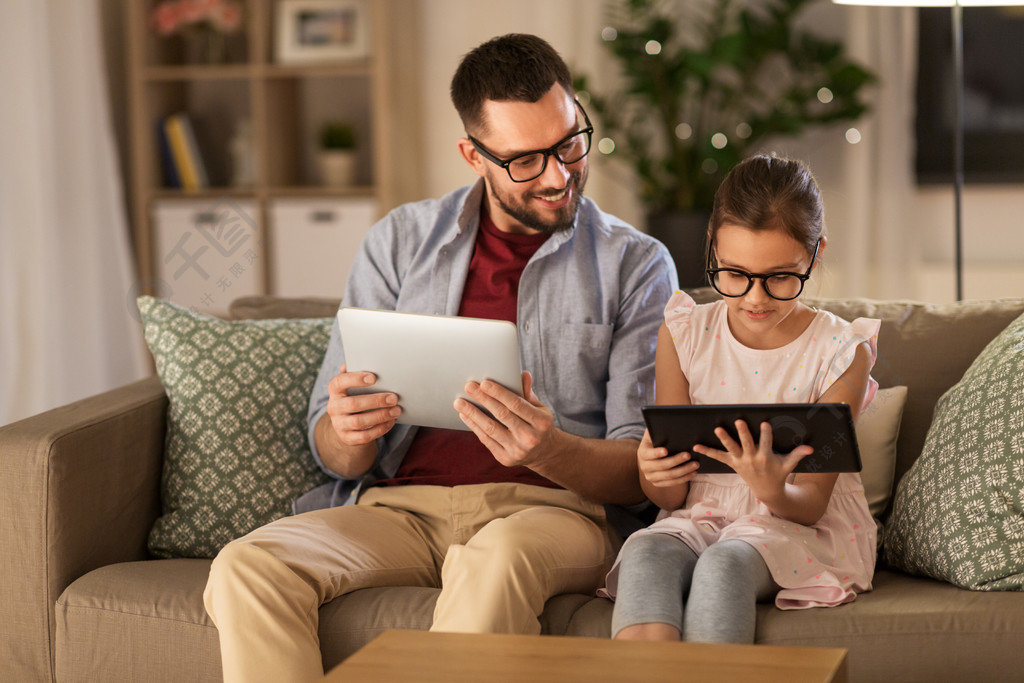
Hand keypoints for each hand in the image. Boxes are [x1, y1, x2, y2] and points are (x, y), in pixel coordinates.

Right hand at [325, 364, 400, 445]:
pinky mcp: (347, 438)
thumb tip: (362, 359)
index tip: (374, 377)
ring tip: (396, 410)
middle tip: (394, 397)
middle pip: (352, 404)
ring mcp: (339, 424)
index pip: (339, 382)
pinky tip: (391, 421)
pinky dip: (380, 429)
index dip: (355, 379)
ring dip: (380, 415)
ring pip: (359, 422)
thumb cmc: (356, 397)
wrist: (347, 424)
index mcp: (335, 390)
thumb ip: (357, 373)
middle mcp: (333, 407)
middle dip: (375, 401)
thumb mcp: (354, 386)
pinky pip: (364, 436)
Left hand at [454, 371, 557, 467]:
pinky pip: (486, 440)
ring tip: (459, 402)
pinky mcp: (505, 458)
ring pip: (490, 428)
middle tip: (468, 387)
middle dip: (483, 399)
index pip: (516, 404)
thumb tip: (523, 374)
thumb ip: (528, 393)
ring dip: (472, 413)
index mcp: (541, 422)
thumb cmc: (537, 424)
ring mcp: (517, 450)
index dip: (499, 393)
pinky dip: (474, 426)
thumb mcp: (539, 408)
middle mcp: (530, 438)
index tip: (484, 383)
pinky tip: (465, 416)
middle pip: (501, 414)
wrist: (543, 452)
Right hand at [637, 429, 698, 487]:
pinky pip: (673, 483)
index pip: (648, 454)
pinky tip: (693, 473)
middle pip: (661, 466)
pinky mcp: (658, 484)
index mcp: (642, 453)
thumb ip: (658, 429)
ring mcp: (651, 477)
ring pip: (669, 476)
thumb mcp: (655, 433)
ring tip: (696, 464)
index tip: (666, 450)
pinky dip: (684, 478)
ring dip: (684, 470)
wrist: (652, 456)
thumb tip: (668, 423)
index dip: (656, 453)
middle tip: (688, 455)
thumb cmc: (657, 440)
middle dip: (676, 461)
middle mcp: (644, 467)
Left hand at [693, 420, 812, 498]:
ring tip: (717, 429)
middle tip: (738, 421)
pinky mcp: (732, 464)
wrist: (766, 491)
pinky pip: (718, 457)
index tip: (765, 423)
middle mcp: (752, 459)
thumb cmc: (778, 474)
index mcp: (766, 457)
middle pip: (746, 443)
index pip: (766, 442)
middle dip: (743, 433)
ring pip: (731, 449)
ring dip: (724, 439)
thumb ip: (797, 454)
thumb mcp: (788, 465)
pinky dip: (707, 452)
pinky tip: (696, 446)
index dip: (765, 433)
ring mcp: (740, 461)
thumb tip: (810, 447)